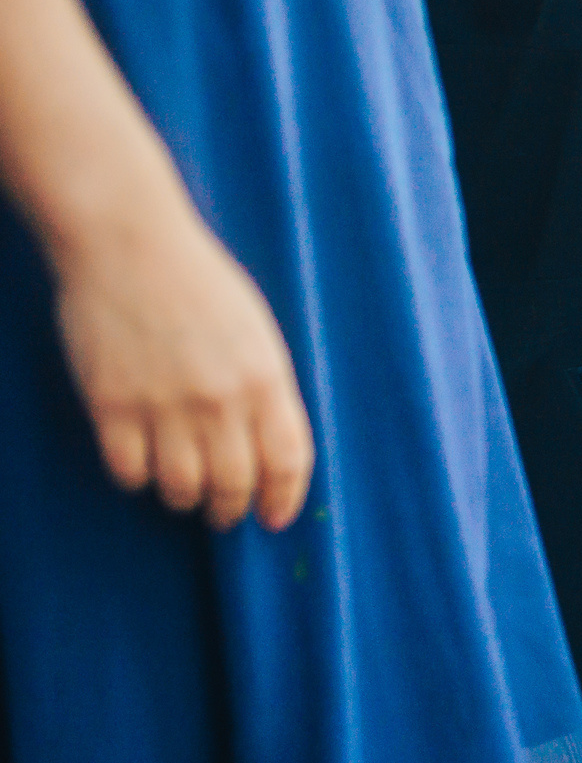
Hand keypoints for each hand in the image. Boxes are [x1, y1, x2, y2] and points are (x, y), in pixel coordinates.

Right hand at [49, 199, 312, 532]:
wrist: (128, 244)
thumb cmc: (197, 282)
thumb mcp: (256, 333)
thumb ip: (266, 389)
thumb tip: (271, 449)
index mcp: (266, 378)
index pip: (288, 461)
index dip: (284, 499)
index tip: (274, 517)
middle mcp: (220, 399)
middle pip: (234, 485)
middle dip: (230, 508)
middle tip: (222, 513)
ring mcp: (164, 404)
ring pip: (181, 487)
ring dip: (183, 498)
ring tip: (181, 491)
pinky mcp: (112, 404)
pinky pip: (128, 470)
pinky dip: (136, 477)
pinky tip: (140, 464)